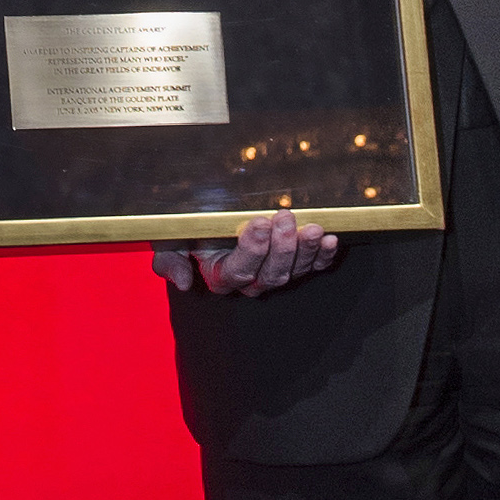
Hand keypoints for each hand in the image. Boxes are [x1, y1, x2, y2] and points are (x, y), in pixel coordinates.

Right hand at [153, 212, 341, 295]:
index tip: (258, 222)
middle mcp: (251, 280)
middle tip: (285, 217)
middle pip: (271, 273)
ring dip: (306, 250)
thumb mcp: (170, 241)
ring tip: (312, 228)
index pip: (239, 270)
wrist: (208, 218)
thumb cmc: (190, 228)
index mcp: (221, 275)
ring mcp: (275, 274)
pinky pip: (313, 267)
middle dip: (282, 246)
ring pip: (294, 271)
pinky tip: (330, 239)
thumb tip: (184, 282)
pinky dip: (323, 256)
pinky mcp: (295, 265)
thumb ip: (170, 260)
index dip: (252, 249)